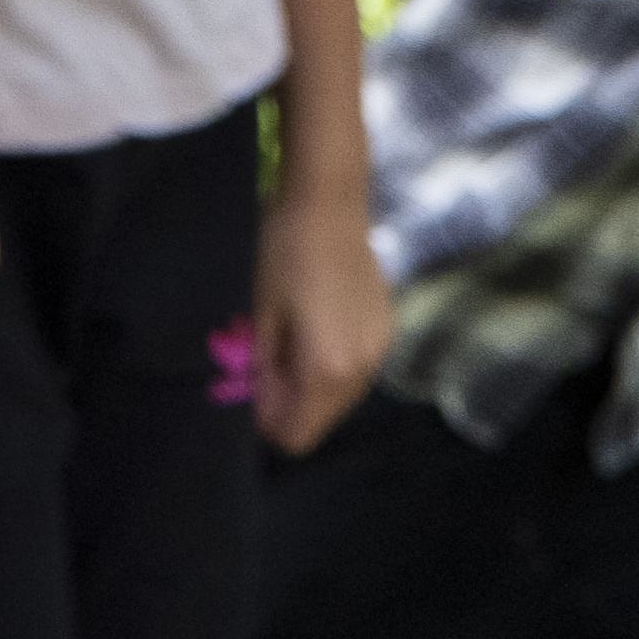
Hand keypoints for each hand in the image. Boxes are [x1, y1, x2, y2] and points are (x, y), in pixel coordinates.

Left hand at [253, 180, 390, 453]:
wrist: (330, 208)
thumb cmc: (284, 256)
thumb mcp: (264, 315)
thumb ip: (267, 368)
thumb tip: (267, 404)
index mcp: (328, 369)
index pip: (300, 431)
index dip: (271, 424)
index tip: (252, 398)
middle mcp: (362, 369)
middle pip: (324, 417)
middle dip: (292, 406)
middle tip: (262, 370)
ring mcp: (380, 350)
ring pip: (342, 396)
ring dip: (312, 388)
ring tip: (283, 350)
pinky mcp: (387, 331)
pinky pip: (357, 370)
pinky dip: (332, 369)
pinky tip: (311, 338)